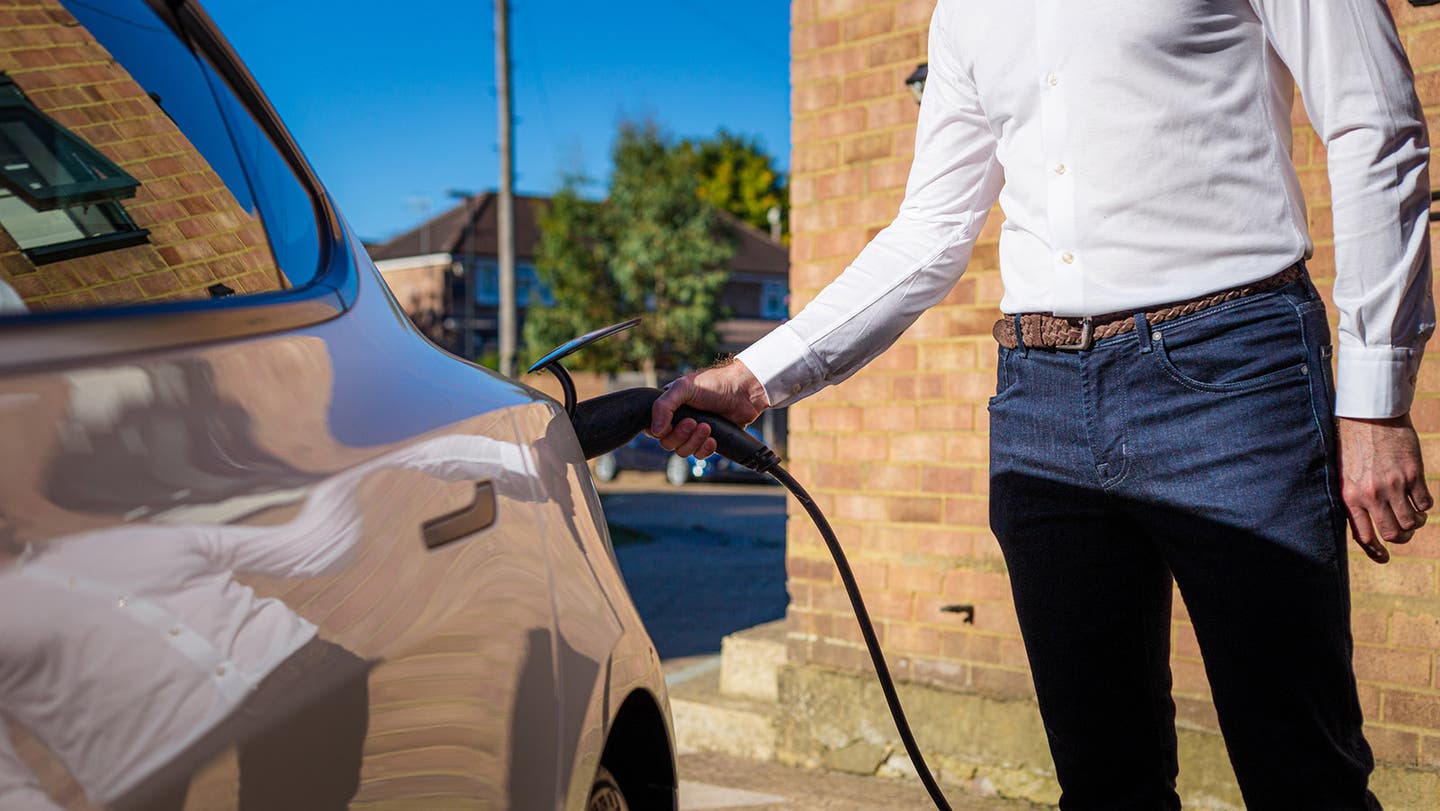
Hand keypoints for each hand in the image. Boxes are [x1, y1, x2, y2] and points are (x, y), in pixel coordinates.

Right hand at [649, 359, 769, 458]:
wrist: (743, 391)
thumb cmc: (713, 384)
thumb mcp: (683, 388)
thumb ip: (663, 406)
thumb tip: (656, 432)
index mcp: (670, 408)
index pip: (654, 430)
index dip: (661, 431)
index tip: (673, 423)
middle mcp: (680, 421)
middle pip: (668, 443)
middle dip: (681, 435)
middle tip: (694, 422)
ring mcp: (694, 432)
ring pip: (683, 451)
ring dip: (694, 441)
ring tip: (707, 427)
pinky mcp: (709, 440)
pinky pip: (699, 455)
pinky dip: (705, 449)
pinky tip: (713, 439)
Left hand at [1337, 414, 1431, 563]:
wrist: (1370, 416)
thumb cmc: (1354, 445)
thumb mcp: (1344, 475)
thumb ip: (1354, 499)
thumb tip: (1364, 526)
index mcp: (1350, 497)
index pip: (1363, 536)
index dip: (1376, 551)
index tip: (1385, 557)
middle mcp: (1371, 495)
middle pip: (1392, 534)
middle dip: (1401, 538)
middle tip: (1404, 532)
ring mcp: (1393, 485)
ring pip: (1412, 522)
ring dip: (1416, 523)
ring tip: (1412, 514)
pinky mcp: (1413, 474)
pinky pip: (1426, 504)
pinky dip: (1424, 506)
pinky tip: (1419, 498)